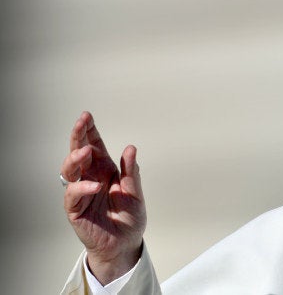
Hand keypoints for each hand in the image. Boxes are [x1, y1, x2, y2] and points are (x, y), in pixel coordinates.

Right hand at [61, 111, 145, 284]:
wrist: (126, 244)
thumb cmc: (129, 218)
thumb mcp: (135, 192)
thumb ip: (131, 172)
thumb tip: (131, 148)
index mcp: (105, 170)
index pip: (94, 146)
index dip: (89, 131)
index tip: (87, 116)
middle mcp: (91, 178)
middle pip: (78, 152)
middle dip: (78, 136)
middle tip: (81, 122)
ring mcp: (81, 193)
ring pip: (70, 170)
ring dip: (75, 158)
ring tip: (84, 151)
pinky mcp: (76, 210)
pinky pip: (73, 195)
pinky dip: (82, 188)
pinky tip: (94, 186)